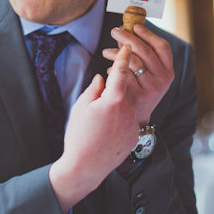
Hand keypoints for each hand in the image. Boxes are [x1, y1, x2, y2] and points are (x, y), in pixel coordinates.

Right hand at [49, 45, 138, 212]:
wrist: (85, 167)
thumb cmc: (78, 135)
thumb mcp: (81, 107)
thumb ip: (94, 89)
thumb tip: (103, 78)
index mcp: (113, 99)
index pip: (121, 71)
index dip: (123, 57)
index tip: (127, 46)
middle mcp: (128, 110)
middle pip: (121, 91)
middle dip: (110, 94)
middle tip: (95, 110)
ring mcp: (133, 124)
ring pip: (124, 107)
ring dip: (113, 110)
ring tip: (97, 127)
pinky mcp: (134, 135)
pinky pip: (127, 121)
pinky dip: (118, 122)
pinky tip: (104, 134)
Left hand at [102, 25, 173, 124]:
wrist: (137, 117)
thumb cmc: (140, 88)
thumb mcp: (149, 73)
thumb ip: (142, 54)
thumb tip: (127, 29)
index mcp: (169, 71)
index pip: (162, 46)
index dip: (148, 34)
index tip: (135, 26)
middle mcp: (163, 79)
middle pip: (145, 51)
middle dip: (127, 37)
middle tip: (115, 31)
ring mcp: (152, 88)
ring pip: (132, 61)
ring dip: (116, 53)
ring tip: (105, 52)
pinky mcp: (138, 96)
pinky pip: (123, 75)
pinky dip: (113, 69)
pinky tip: (108, 70)